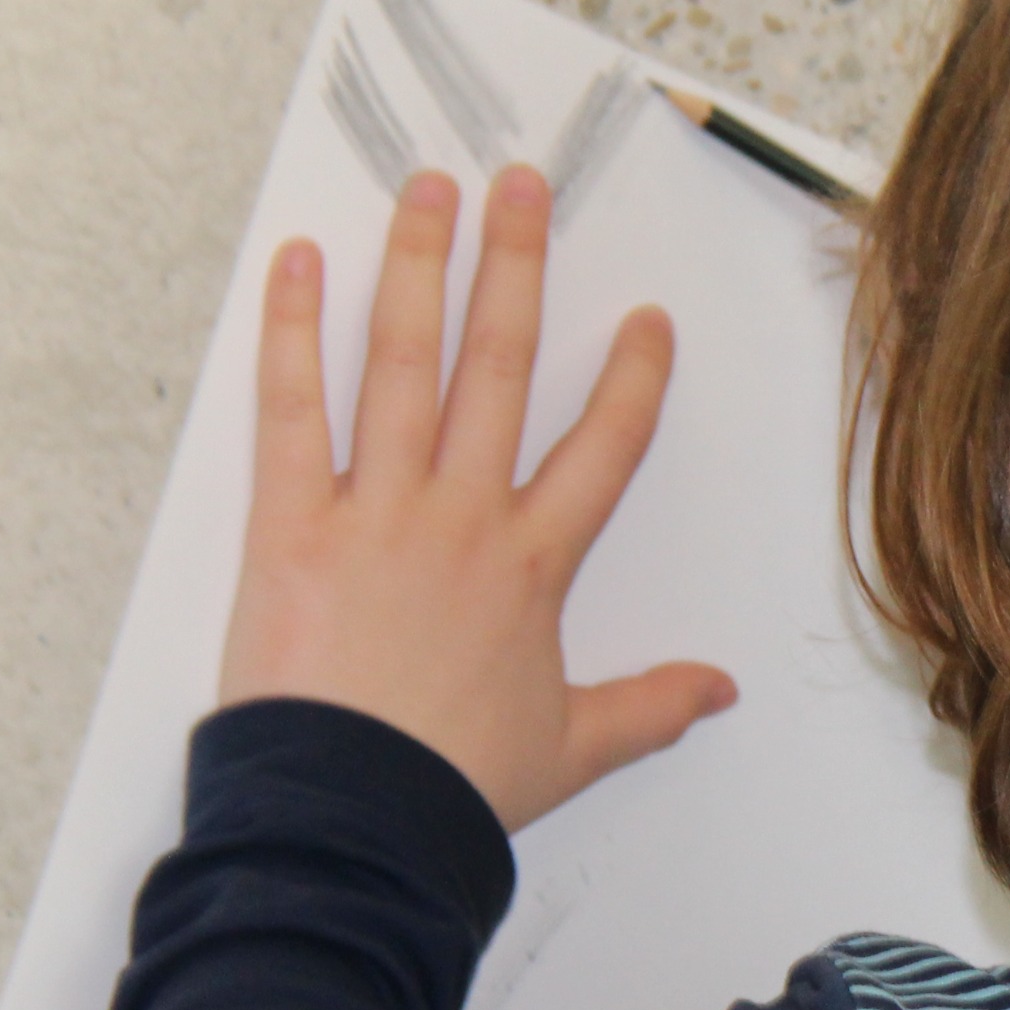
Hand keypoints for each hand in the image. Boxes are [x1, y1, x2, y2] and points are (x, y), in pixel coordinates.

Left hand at [219, 166, 734, 833]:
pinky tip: (296, 264)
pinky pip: (290, 410)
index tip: (647, 323)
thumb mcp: (572, 749)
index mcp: (532, 567)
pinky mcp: (290, 524)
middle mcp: (462, 518)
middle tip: (521, 188)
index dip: (632, 380)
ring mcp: (377, 512)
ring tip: (430, 191)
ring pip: (406, 365)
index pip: (603, 450)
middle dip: (516, 268)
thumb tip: (718, 693)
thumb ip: (649, 708)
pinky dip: (291, 332)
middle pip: (501, 368)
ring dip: (419, 266)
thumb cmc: (452, 789)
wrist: (355, 821)